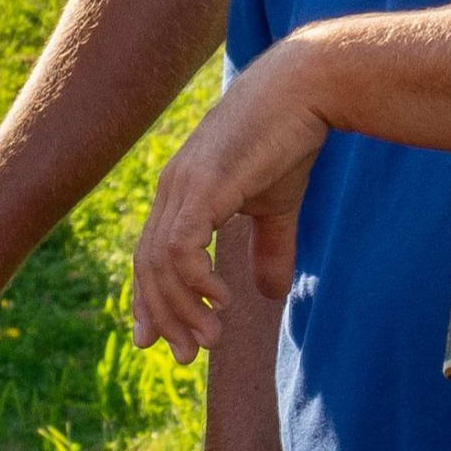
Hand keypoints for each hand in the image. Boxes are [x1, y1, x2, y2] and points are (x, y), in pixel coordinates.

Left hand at [133, 52, 320, 357]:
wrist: (302, 93)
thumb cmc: (287, 142)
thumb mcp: (275, 206)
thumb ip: (268, 248)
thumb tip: (269, 294)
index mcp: (179, 198)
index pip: (150, 259)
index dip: (151, 303)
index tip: (159, 343)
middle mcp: (169, 194)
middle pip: (148, 269)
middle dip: (164, 317)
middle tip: (187, 357)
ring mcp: (181, 188)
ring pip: (161, 264)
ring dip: (183, 308)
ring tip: (210, 339)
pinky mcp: (202, 186)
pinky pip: (182, 244)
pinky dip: (195, 279)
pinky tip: (221, 301)